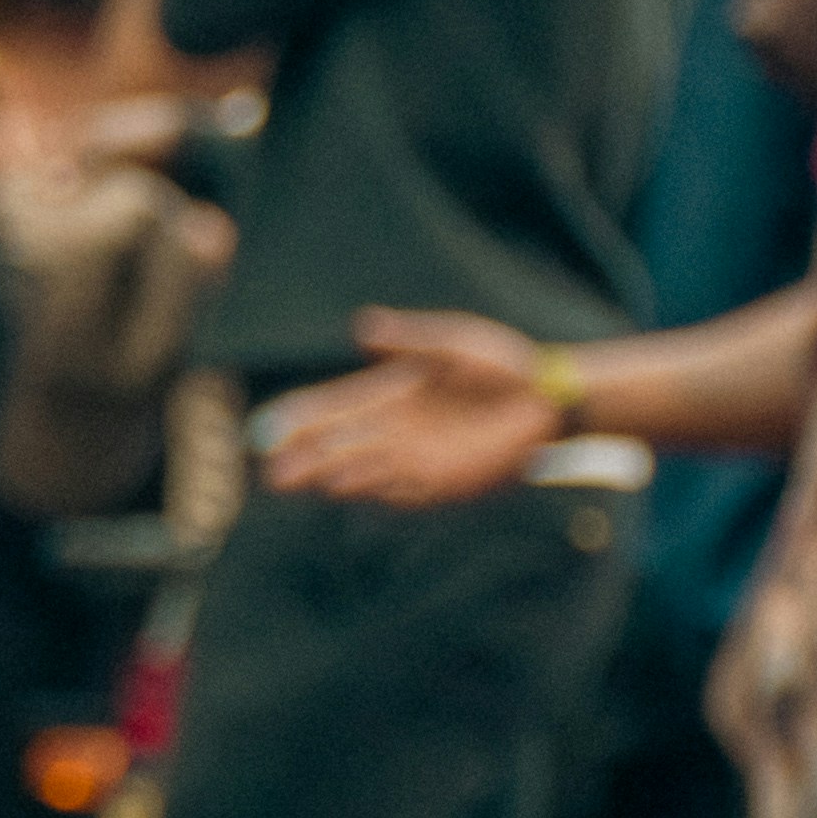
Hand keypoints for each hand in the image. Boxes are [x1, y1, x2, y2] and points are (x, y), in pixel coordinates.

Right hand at [254, 308, 553, 508]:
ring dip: (326, 475)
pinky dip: (368, 488)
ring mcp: (415, 459)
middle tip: (268, 470)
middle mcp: (393, 432)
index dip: (299, 417)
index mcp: (388, 395)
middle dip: (301, 458)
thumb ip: (409, 339)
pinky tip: (341, 486)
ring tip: (294, 480)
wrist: (549, 399)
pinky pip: (397, 490)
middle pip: (335, 446)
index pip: (332, 408)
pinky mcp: (442, 482)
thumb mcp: (453, 343)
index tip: (267, 427)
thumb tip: (361, 327)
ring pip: (358, 471)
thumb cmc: (501, 364)